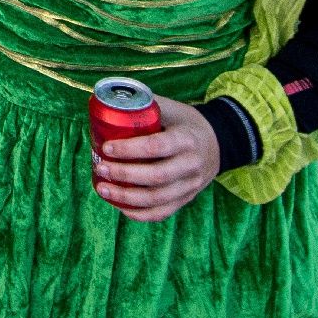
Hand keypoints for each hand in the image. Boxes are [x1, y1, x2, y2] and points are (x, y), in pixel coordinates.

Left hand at [92, 95, 220, 221]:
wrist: (217, 142)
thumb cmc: (184, 122)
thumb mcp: (170, 108)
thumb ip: (144, 106)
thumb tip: (107, 104)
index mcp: (186, 139)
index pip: (156, 146)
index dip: (129, 149)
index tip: (106, 147)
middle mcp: (191, 164)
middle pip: (157, 176)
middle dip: (124, 174)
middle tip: (101, 168)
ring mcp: (191, 185)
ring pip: (158, 198)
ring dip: (126, 197)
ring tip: (102, 189)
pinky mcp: (187, 198)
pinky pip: (163, 212)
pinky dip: (139, 214)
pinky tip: (120, 206)